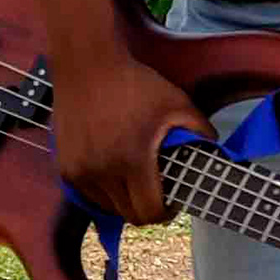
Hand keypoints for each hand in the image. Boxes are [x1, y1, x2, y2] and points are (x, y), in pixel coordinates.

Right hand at [57, 51, 210, 224]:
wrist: (88, 64)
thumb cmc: (135, 83)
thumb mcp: (177, 103)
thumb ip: (199, 130)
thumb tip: (214, 150)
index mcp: (131, 160)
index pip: (149, 212)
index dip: (166, 212)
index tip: (172, 200)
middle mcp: (101, 171)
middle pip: (129, 215)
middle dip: (147, 208)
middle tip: (157, 190)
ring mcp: (78, 171)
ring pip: (108, 207)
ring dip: (124, 199)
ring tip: (135, 176)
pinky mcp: (65, 166)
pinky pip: (89, 194)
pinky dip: (104, 190)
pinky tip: (114, 168)